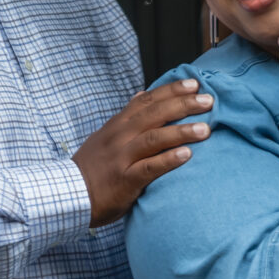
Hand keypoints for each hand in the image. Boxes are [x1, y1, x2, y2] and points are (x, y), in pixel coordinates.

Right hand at [72, 77, 212, 225]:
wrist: (68, 194)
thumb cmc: (93, 166)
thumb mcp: (105, 135)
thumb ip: (126, 117)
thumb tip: (141, 95)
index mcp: (119, 124)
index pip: (147, 101)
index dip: (171, 90)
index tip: (194, 83)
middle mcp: (121, 136)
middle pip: (155, 114)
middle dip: (184, 105)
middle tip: (209, 100)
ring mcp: (122, 157)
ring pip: (154, 139)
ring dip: (181, 132)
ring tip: (206, 129)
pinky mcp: (125, 180)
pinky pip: (150, 168)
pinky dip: (169, 160)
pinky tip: (187, 155)